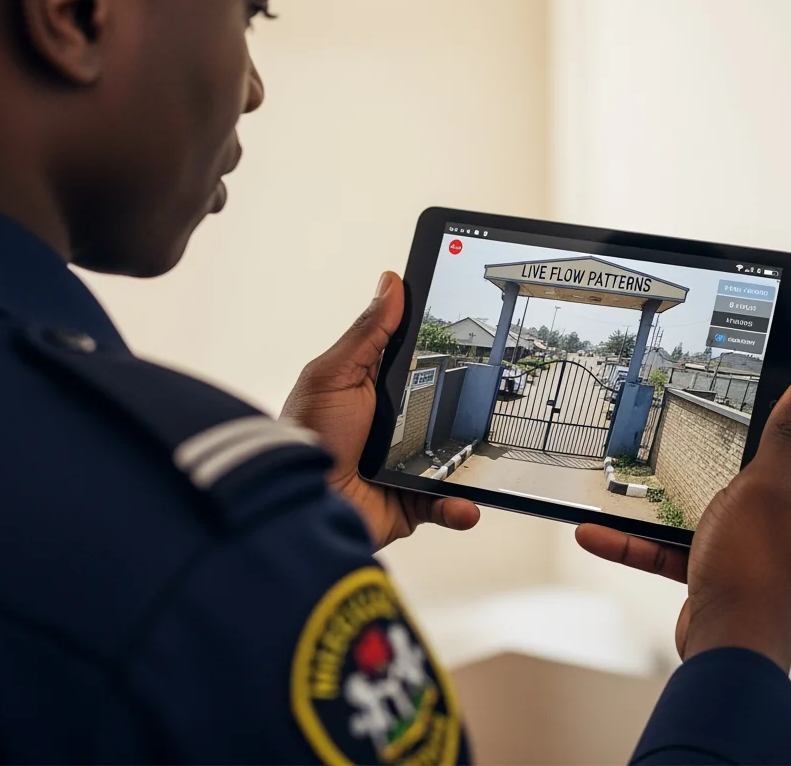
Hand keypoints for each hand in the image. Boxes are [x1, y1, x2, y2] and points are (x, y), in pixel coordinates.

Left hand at [282, 271, 479, 547]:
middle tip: (490, 398)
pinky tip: (466, 504)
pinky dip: (459, 506)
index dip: (443, 348)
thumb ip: (366, 333)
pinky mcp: (411, 499)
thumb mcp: (334, 375)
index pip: (417, 360)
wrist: (300, 505)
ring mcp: (405, 462)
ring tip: (484, 454)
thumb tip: (390, 285)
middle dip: (466, 405)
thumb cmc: (308, 437)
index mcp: (374, 388)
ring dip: (469, 458)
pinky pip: (445, 502)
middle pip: (444, 406)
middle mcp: (394, 424)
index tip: (473, 333)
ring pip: (453, 454)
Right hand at [576, 376, 790, 671]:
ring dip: (671, 500)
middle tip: (689, 423)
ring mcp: (766, 549)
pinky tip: (599, 534)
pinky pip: (686, 545)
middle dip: (718, 451)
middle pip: (761, 468)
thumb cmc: (755, 573)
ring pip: (715, 506)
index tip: (750, 386)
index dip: (783, 409)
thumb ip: (783, 437)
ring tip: (636, 479)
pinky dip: (649, 540)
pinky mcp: (730, 570)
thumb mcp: (763, 486)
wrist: (729, 651)